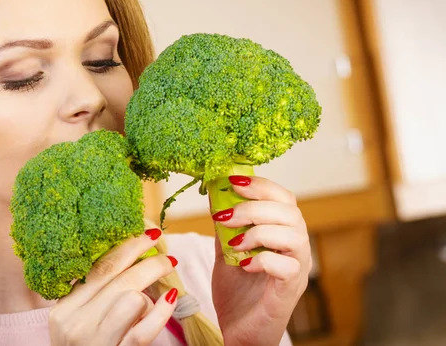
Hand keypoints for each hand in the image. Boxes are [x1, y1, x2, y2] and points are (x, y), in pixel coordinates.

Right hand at [49, 229, 177, 345]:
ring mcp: (92, 341)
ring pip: (131, 297)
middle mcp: (72, 322)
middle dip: (149, 262)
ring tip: (154, 302)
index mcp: (64, 307)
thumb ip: (95, 294)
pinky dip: (161, 312)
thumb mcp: (79, 321)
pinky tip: (170, 301)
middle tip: (168, 258)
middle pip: (118, 276)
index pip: (99, 265)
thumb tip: (130, 256)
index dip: (128, 246)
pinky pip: (143, 329)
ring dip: (149, 296)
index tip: (150, 235)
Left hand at [210, 176, 310, 345]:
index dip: (260, 185)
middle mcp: (296, 247)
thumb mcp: (227, 249)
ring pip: (293, 234)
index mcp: (282, 232)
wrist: (238, 331)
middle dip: (254, 206)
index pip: (283, 197)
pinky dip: (262, 259)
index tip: (232, 181)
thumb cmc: (237, 291)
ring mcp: (297, 268)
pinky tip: (243, 265)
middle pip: (289, 211)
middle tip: (224, 216)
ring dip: (258, 232)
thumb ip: (226, 224)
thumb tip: (214, 192)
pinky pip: (286, 265)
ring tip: (234, 243)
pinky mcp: (291, 289)